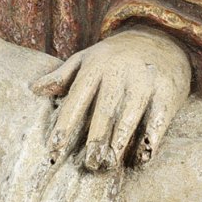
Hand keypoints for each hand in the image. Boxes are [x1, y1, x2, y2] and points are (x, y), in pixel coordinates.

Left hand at [32, 29, 192, 169]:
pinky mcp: (167, 91)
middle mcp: (120, 73)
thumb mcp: (88, 57)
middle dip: (95, 139)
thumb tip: (33, 89)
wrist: (162, 38)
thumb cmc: (117, 56)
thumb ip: (62, 75)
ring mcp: (145, 82)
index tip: (54, 149)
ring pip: (130, 116)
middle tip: (88, 164)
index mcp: (96, 67)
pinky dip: (151, 138)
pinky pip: (158, 118)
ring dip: (120, 142)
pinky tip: (143, 155)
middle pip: (104, 111)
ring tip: (110, 163)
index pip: (77, 98)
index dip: (65, 125)